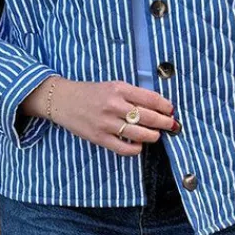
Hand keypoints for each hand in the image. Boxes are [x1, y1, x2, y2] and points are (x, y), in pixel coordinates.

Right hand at [23, 77, 177, 153]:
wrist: (62, 100)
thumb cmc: (91, 92)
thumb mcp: (112, 86)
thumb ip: (133, 94)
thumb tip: (158, 106)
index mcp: (119, 89)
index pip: (151, 99)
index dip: (165, 106)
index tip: (171, 110)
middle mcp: (113, 105)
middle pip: (149, 117)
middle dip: (165, 123)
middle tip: (172, 125)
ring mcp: (106, 123)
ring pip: (140, 134)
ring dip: (153, 136)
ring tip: (156, 135)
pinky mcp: (99, 138)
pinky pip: (124, 148)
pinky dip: (136, 149)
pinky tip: (139, 145)